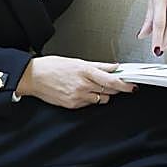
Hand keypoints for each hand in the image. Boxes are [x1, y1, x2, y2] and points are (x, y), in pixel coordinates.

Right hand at [16, 55, 135, 108]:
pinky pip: (89, 104)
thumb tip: (114, 66)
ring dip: (102, 93)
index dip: (125, 84)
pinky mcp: (72, 105)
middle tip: (114, 82)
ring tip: (92, 85)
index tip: (132, 85)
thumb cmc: (52, 67)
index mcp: (86, 72)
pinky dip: (90, 98)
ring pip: (101, 98)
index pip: (112, 80)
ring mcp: (78, 97)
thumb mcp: (78, 61)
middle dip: (115, 87)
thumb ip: (99, 66)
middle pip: (110, 90)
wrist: (33, 77)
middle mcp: (83, 85)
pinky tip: (82, 91)